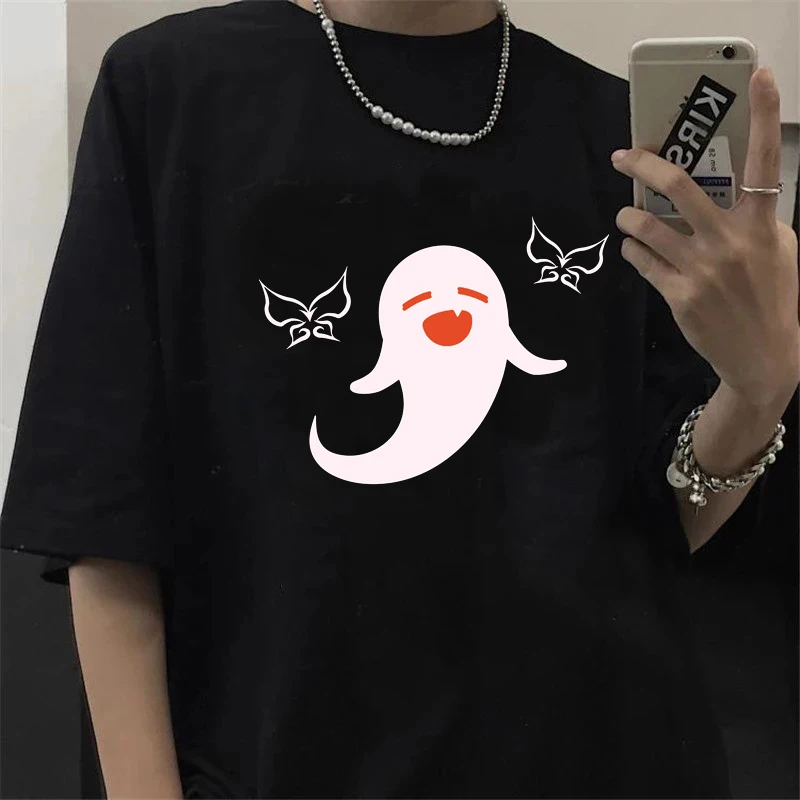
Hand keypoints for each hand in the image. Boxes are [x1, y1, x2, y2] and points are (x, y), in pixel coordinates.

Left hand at [612, 66, 799, 407]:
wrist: (763, 356)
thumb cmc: (773, 297)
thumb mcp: (779, 250)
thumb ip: (752, 218)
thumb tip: (718, 191)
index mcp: (762, 223)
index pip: (766, 159)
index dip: (764, 114)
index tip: (758, 75)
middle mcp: (730, 241)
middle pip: (679, 186)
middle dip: (643, 162)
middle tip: (623, 155)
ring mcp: (702, 269)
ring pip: (646, 225)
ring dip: (627, 214)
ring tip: (625, 213)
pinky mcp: (679, 295)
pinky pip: (641, 260)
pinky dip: (631, 248)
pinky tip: (633, 246)